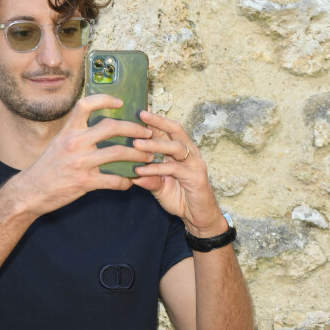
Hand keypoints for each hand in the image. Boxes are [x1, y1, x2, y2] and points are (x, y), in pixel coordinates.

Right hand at [14, 95, 152, 215]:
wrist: (30, 191)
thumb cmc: (46, 167)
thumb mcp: (58, 143)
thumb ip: (76, 133)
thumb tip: (98, 127)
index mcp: (68, 130)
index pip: (86, 104)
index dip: (106, 99)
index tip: (121, 102)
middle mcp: (75, 143)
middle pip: (112, 127)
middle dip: (135, 129)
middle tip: (147, 133)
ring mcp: (80, 162)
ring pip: (118, 153)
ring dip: (138, 155)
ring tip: (148, 157)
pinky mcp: (85, 182)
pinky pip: (113, 180)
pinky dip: (126, 181)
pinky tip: (129, 182)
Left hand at [131, 111, 225, 236]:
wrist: (199, 218)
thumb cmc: (180, 200)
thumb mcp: (159, 187)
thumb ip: (148, 178)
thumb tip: (130, 172)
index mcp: (181, 152)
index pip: (168, 131)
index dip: (155, 120)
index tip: (138, 111)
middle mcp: (190, 154)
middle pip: (176, 130)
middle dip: (158, 121)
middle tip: (140, 115)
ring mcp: (194, 164)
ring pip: (175, 147)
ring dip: (154, 144)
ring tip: (135, 144)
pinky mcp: (196, 177)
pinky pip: (174, 168)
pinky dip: (156, 168)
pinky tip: (141, 170)